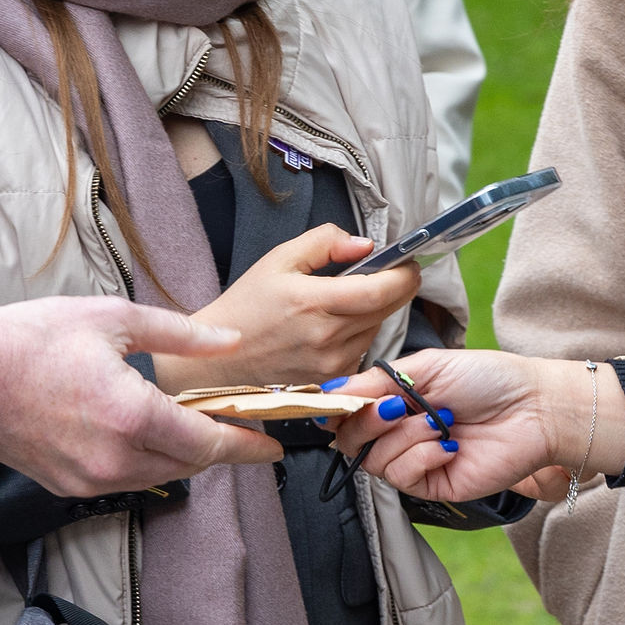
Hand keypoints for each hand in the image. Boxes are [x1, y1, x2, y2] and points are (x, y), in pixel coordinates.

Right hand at [0, 297, 283, 497]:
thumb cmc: (32, 336)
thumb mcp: (114, 317)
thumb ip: (181, 334)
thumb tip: (231, 340)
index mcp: (132, 415)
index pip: (208, 443)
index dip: (246, 446)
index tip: (273, 445)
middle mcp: (115, 458)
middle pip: (189, 465)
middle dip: (216, 446)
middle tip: (232, 423)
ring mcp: (89, 479)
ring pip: (158, 476)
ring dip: (180, 454)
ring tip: (187, 422)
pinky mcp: (66, 486)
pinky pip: (123, 480)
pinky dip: (143, 460)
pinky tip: (141, 432)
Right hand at [151, 225, 415, 395]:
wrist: (217, 363)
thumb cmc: (245, 308)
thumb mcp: (278, 260)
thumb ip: (325, 242)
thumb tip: (366, 245)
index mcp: (314, 302)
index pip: (383, 291)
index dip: (405, 275)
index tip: (407, 262)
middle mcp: (328, 338)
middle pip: (386, 310)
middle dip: (394, 288)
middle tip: (384, 273)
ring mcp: (331, 365)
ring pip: (376, 330)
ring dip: (374, 312)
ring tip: (346, 302)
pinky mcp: (331, 382)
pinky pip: (361, 350)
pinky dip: (358, 335)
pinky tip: (332, 328)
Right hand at [329, 348, 617, 504]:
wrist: (534, 408)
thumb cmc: (487, 379)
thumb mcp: (426, 367)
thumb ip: (376, 382)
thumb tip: (330, 392)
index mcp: (395, 401)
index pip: (348, 413)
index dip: (338, 409)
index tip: (341, 401)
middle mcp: (400, 433)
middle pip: (350, 442)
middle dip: (367, 422)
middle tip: (396, 407)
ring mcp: (416, 461)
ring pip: (374, 461)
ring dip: (403, 437)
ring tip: (439, 420)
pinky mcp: (434, 485)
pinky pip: (402, 478)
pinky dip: (420, 457)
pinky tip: (449, 445)